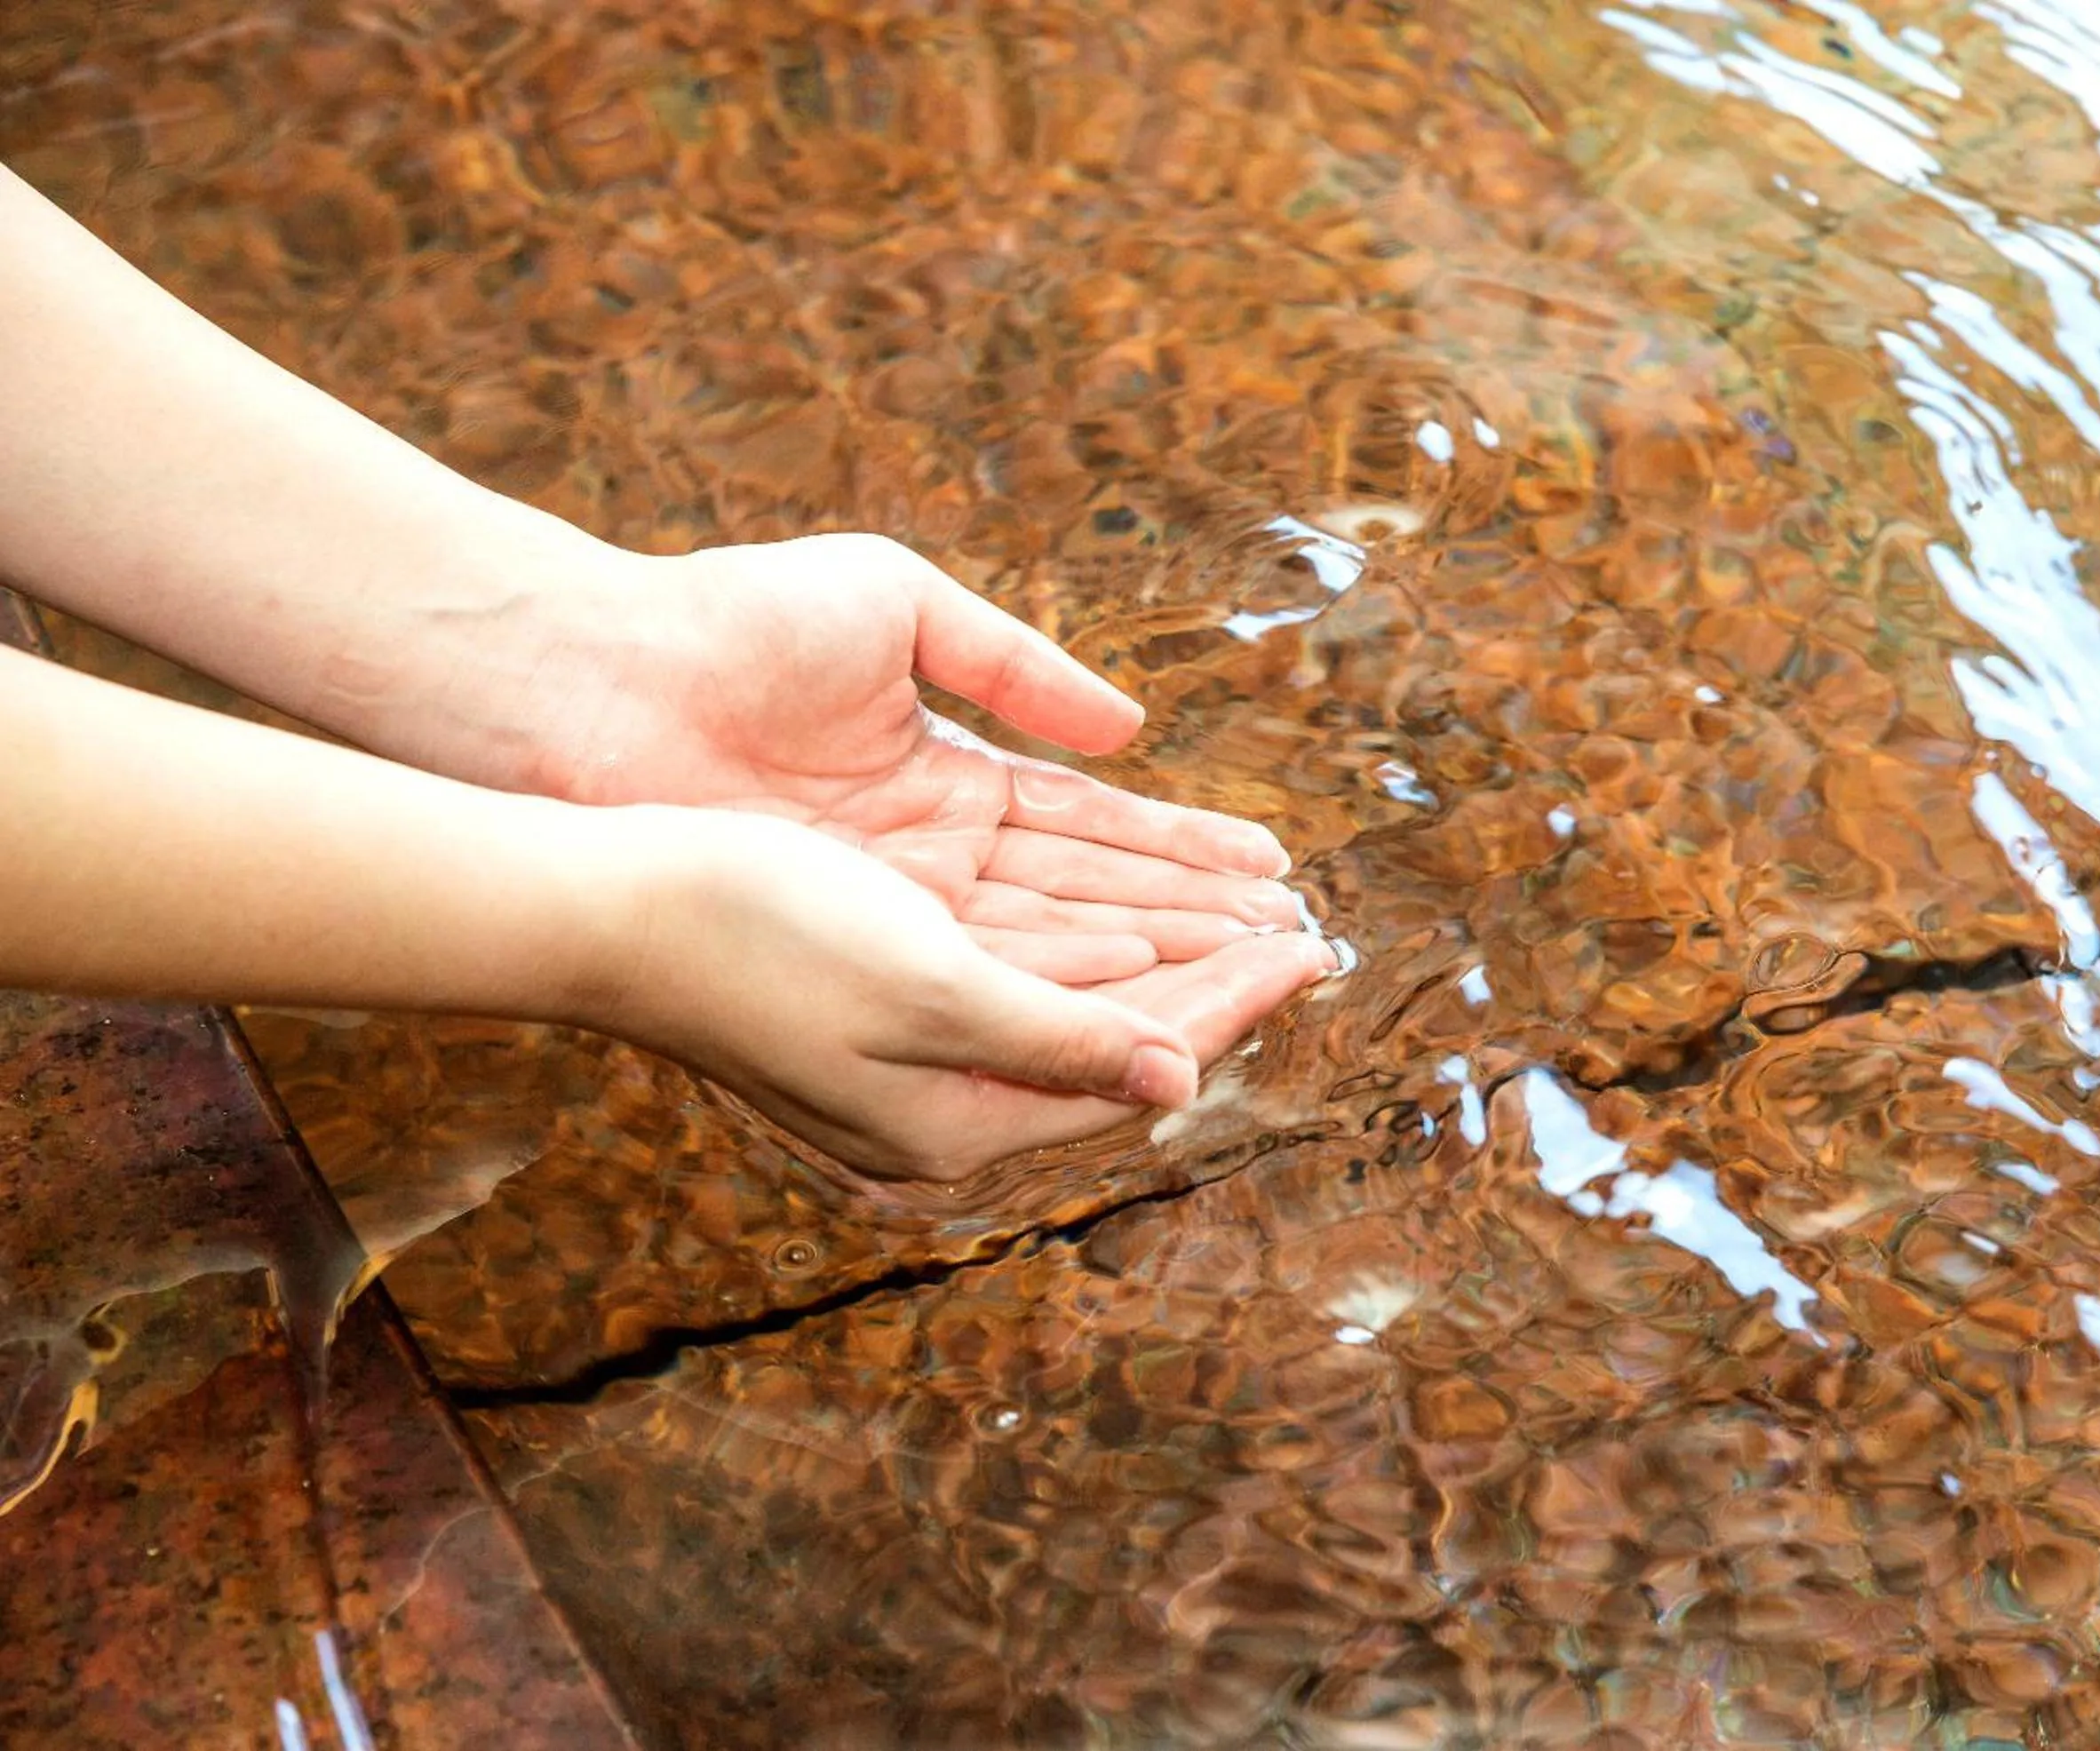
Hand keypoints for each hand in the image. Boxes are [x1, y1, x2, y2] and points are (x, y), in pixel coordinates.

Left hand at [522, 533, 1302, 974]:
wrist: (590, 680)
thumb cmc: (730, 620)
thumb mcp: (899, 606)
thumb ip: (1018, 666)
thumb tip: (1133, 729)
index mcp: (946, 776)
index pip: (1094, 828)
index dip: (1186, 850)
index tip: (1274, 870)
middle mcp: (931, 859)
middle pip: (1092, 901)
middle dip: (1197, 924)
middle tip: (1300, 945)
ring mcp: (896, 909)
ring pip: (1055, 947)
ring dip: (1158, 962)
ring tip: (1258, 974)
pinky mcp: (855, 944)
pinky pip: (988, 971)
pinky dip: (1072, 982)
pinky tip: (1157, 994)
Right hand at [591, 806, 1334, 1180]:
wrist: (609, 904)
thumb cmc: (760, 933)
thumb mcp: (927, 987)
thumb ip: (1060, 1037)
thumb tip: (1182, 1079)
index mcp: (955, 1126)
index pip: (1137, 1065)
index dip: (1232, 1001)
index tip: (1314, 944)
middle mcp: (938, 1118)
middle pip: (1116, 1050)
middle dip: (1213, 991)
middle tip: (1308, 936)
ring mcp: (905, 1074)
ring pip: (1073, 1017)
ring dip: (1158, 968)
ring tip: (1244, 926)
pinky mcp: (877, 1022)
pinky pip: (1021, 994)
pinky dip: (1086, 957)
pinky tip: (1124, 922)